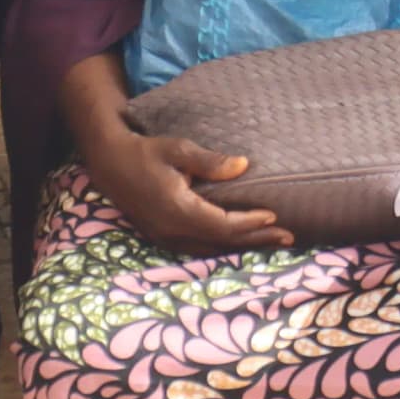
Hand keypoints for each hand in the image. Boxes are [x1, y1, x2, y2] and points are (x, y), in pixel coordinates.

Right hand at [81, 115, 287, 254]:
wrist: (111, 164)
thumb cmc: (146, 152)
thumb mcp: (178, 149)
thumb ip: (210, 162)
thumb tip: (244, 166)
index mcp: (178, 210)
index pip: (222, 224)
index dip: (250, 223)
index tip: (274, 215)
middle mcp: (172, 231)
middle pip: (222, 242)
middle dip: (256, 240)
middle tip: (288, 237)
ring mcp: (166, 238)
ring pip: (211, 249)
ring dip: (242, 247)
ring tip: (271, 242)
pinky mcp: (163, 238)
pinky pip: (200, 248)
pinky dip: (223, 246)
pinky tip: (239, 242)